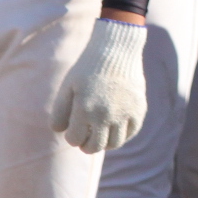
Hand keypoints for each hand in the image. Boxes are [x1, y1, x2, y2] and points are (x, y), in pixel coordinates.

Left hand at [51, 16, 149, 153]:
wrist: (117, 50)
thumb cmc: (88, 67)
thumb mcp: (68, 87)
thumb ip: (59, 112)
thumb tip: (60, 132)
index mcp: (84, 110)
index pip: (75, 140)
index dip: (71, 136)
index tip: (73, 128)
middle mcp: (105, 115)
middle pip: (95, 147)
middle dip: (87, 145)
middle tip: (86, 137)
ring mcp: (124, 113)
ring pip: (114, 143)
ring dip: (105, 142)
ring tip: (101, 133)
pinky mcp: (139, 109)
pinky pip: (131, 132)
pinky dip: (123, 134)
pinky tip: (116, 127)